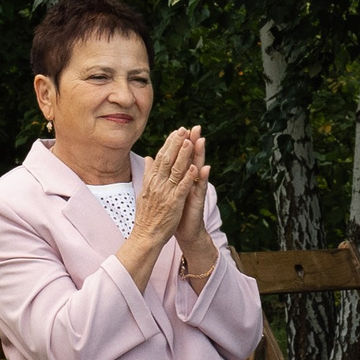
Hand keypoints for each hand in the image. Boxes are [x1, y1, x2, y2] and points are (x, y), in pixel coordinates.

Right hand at [131, 127, 206, 249]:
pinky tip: (195, 167)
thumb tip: (149, 158)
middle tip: (185, 129)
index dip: (169, 144)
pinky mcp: (174, 203)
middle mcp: (157, 184)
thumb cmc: (147, 215)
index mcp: (151, 180)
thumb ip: (148, 173)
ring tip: (190, 141)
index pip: (161, 157)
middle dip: (176, 143)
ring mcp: (165, 193)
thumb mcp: (145, 191)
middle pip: (167, 159)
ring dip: (183, 155)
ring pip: (175, 170)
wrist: (145, 236)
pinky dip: (188, 177)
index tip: (176, 131)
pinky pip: (182, 188)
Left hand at [172, 128, 210, 251]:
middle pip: (191, 158)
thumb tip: (154, 160)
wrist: (185, 231)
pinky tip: (205, 168)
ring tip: (201, 140)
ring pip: (198, 169)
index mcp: (180, 178)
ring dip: (200, 155)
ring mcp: (195, 190)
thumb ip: (163, 175)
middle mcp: (190, 181)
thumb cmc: (176, 211)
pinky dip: (202, 178)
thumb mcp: (167, 191)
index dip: (180, 144)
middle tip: (195, 127)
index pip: (181, 157)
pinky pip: (200, 188)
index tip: (179, 128)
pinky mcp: (198, 201)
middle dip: (193, 143)